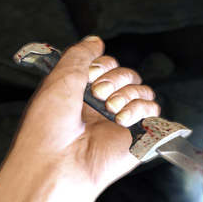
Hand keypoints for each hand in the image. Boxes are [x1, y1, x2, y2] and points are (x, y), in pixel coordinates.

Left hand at [10, 35, 160, 194]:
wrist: (57, 161)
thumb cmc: (49, 127)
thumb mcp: (58, 78)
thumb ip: (80, 54)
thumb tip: (95, 40)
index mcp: (83, 92)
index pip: (108, 65)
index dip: (103, 65)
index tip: (89, 75)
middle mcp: (104, 105)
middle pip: (128, 74)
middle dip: (116, 78)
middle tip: (98, 93)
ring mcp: (122, 120)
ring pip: (143, 90)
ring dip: (128, 93)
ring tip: (111, 108)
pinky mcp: (138, 135)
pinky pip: (153, 110)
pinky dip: (141, 108)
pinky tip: (122, 119)